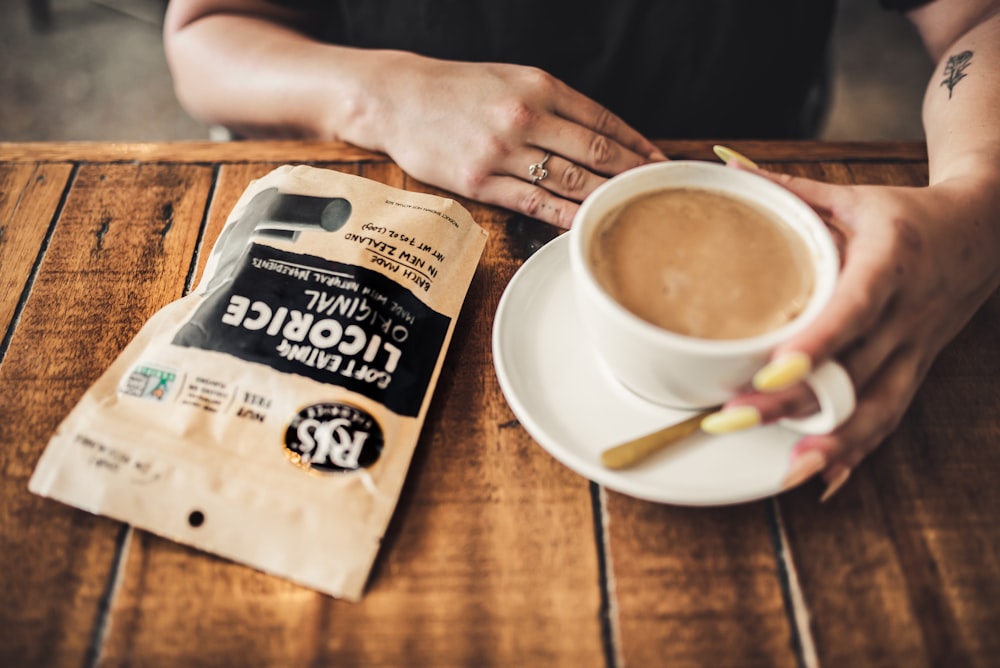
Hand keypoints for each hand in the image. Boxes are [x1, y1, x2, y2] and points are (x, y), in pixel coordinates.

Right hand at [357, 53, 664, 227]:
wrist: (397, 99)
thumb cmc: (456, 90)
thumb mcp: (510, 80)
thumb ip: (553, 104)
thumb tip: (598, 136)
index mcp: (539, 86)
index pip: (602, 121)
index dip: (636, 145)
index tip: (659, 163)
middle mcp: (525, 116)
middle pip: (594, 152)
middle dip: (631, 175)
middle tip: (655, 194)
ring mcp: (502, 151)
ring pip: (569, 180)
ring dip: (604, 198)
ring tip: (628, 212)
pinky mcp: (480, 181)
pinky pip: (534, 203)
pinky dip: (564, 216)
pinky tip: (585, 225)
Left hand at [706, 167, 999, 497]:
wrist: (988, 230)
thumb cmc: (910, 216)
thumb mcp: (855, 197)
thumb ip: (791, 190)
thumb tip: (728, 168)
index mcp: (890, 262)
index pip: (854, 307)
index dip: (818, 341)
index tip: (775, 368)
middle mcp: (906, 313)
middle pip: (852, 369)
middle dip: (795, 400)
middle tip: (735, 418)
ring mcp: (916, 348)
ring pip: (876, 406)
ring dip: (831, 441)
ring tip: (783, 468)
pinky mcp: (917, 369)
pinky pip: (890, 417)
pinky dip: (859, 451)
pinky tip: (825, 479)